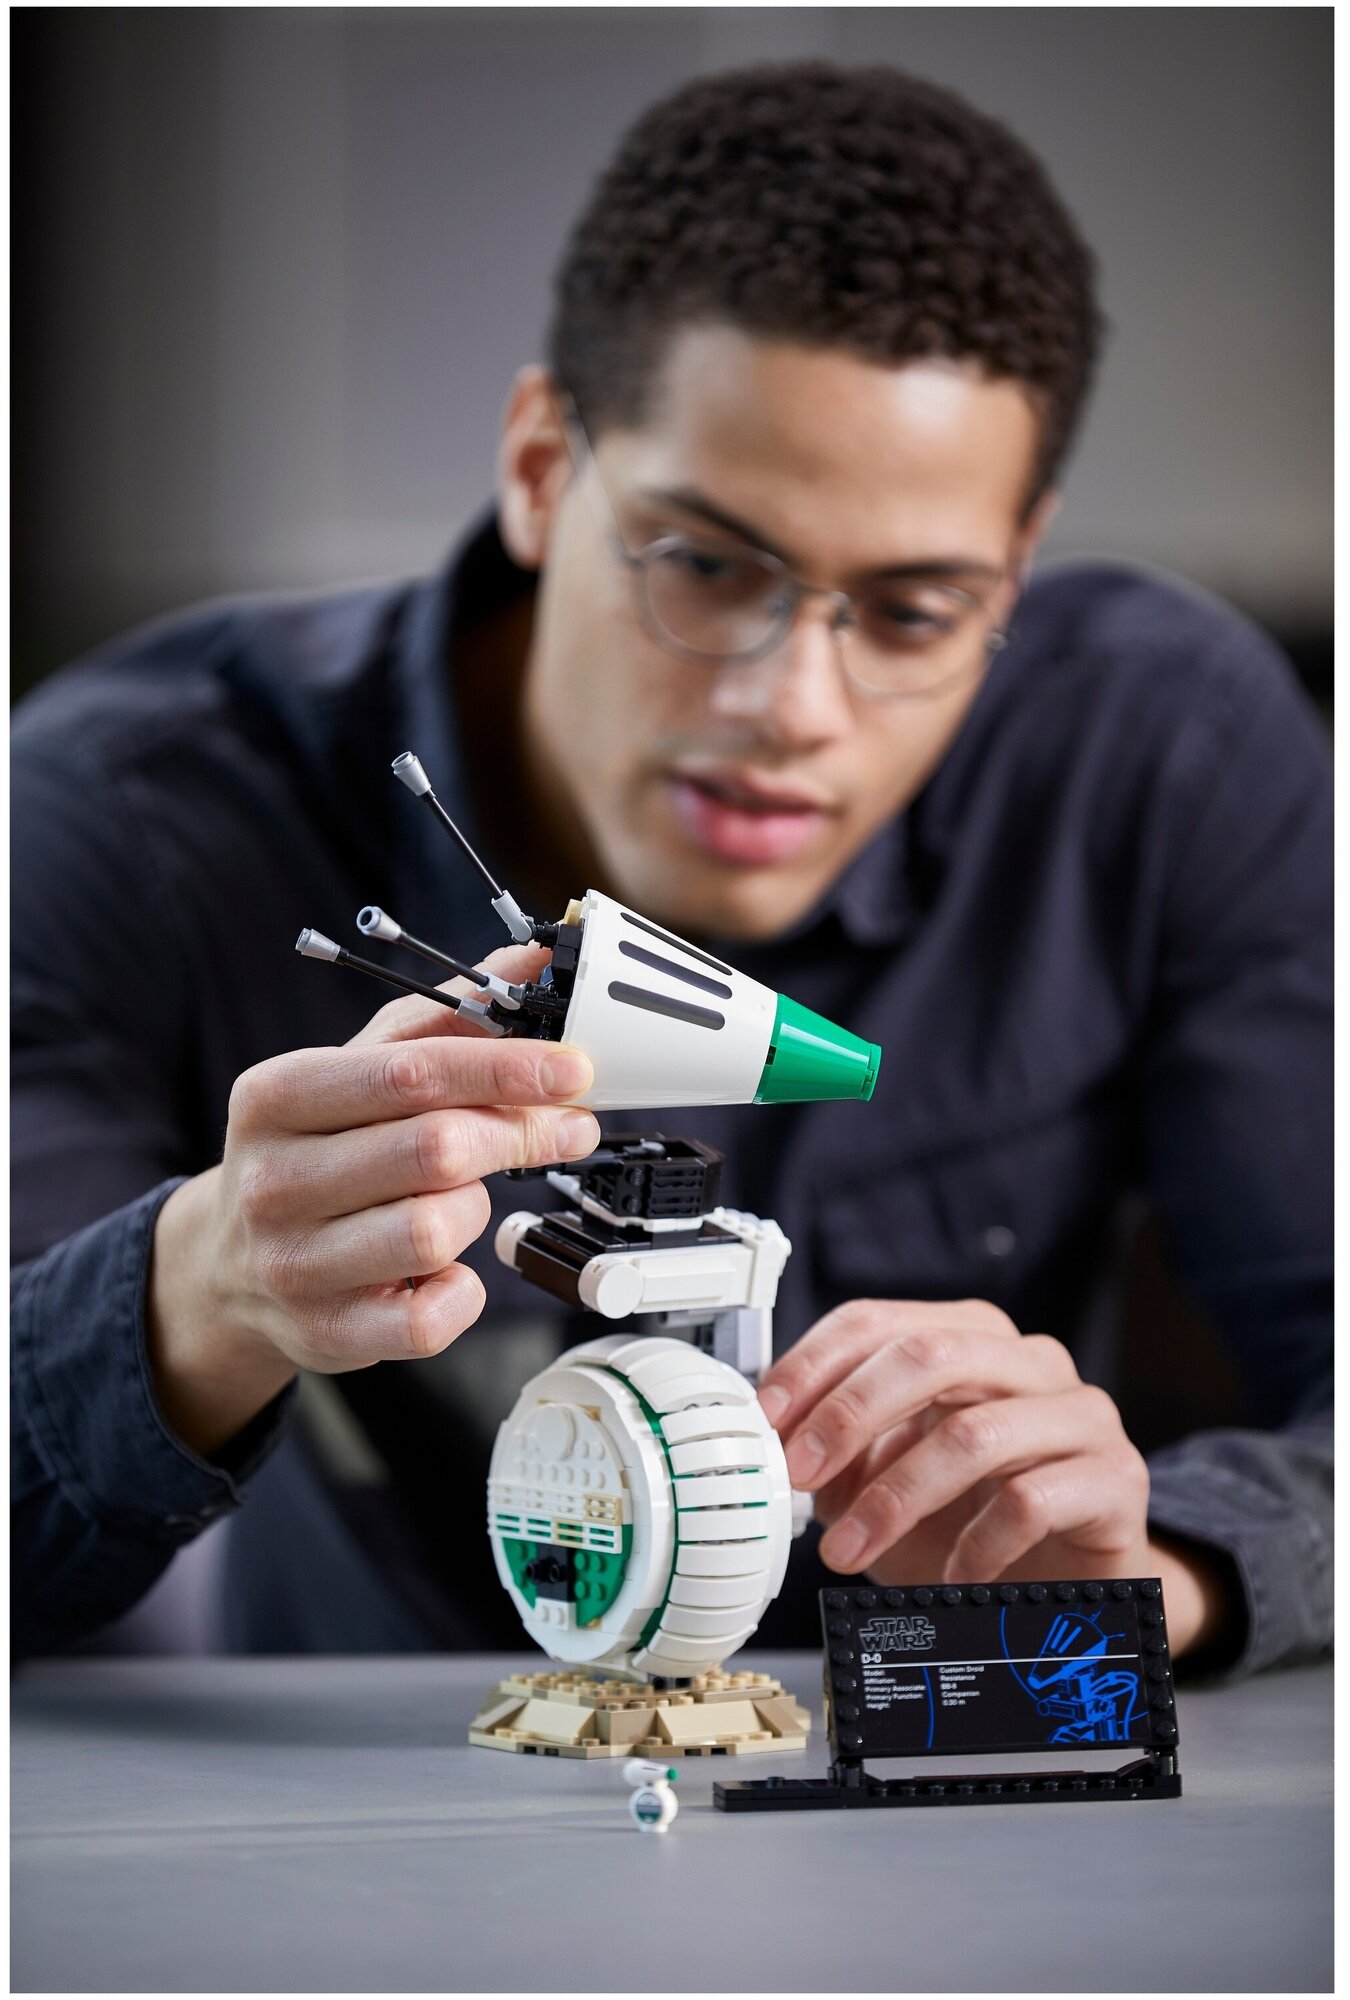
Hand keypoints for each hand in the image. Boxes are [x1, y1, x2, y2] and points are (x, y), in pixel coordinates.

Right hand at [148, 944, 599, 1454]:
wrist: (227, 1266)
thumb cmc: (312, 1150)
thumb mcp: (354, 1070)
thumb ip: (444, 1015)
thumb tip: (533, 961)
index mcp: (277, 1096)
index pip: (410, 1073)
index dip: (506, 1068)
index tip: (571, 1068)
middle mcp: (273, 1181)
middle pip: (435, 1149)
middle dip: (518, 1133)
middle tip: (566, 1125)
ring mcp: (294, 1264)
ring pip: (437, 1229)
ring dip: (478, 1208)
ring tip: (464, 1197)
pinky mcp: (325, 1333)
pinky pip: (432, 1318)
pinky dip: (463, 1290)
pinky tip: (447, 1268)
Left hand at [758, 1297, 1152, 1587]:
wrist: (1074, 1584)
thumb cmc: (976, 1525)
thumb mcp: (886, 1485)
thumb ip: (839, 1458)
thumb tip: (780, 1447)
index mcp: (968, 1339)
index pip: (878, 1321)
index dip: (813, 1365)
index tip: (767, 1419)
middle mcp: (1028, 1361)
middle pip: (929, 1354)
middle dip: (849, 1414)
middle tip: (798, 1473)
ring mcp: (1081, 1414)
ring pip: (974, 1432)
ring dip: (896, 1497)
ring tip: (851, 1551)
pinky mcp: (1117, 1478)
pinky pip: (1030, 1502)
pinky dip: (974, 1545)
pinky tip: (952, 1576)